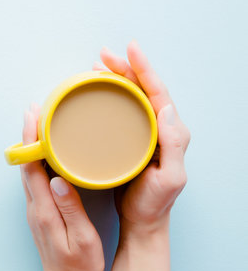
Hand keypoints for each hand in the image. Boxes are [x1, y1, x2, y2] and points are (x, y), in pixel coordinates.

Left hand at [20, 104, 103, 270]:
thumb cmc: (79, 265)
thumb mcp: (81, 239)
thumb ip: (70, 209)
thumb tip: (57, 179)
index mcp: (44, 209)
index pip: (31, 166)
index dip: (30, 139)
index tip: (33, 116)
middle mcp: (34, 205)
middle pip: (25, 162)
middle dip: (28, 134)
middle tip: (34, 110)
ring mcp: (35, 208)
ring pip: (28, 168)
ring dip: (30, 145)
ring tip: (38, 123)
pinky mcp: (40, 210)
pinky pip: (33, 177)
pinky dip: (36, 158)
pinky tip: (45, 152)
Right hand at [93, 41, 190, 270]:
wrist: (142, 220)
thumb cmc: (154, 202)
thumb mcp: (170, 177)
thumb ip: (172, 144)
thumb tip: (166, 106)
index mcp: (171, 131)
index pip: (157, 91)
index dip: (144, 68)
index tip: (129, 50)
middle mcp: (159, 127)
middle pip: (142, 88)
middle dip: (124, 68)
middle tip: (103, 56)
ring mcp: (143, 132)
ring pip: (131, 96)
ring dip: (116, 77)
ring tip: (97, 67)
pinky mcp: (129, 138)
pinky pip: (122, 109)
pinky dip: (109, 94)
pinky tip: (98, 90)